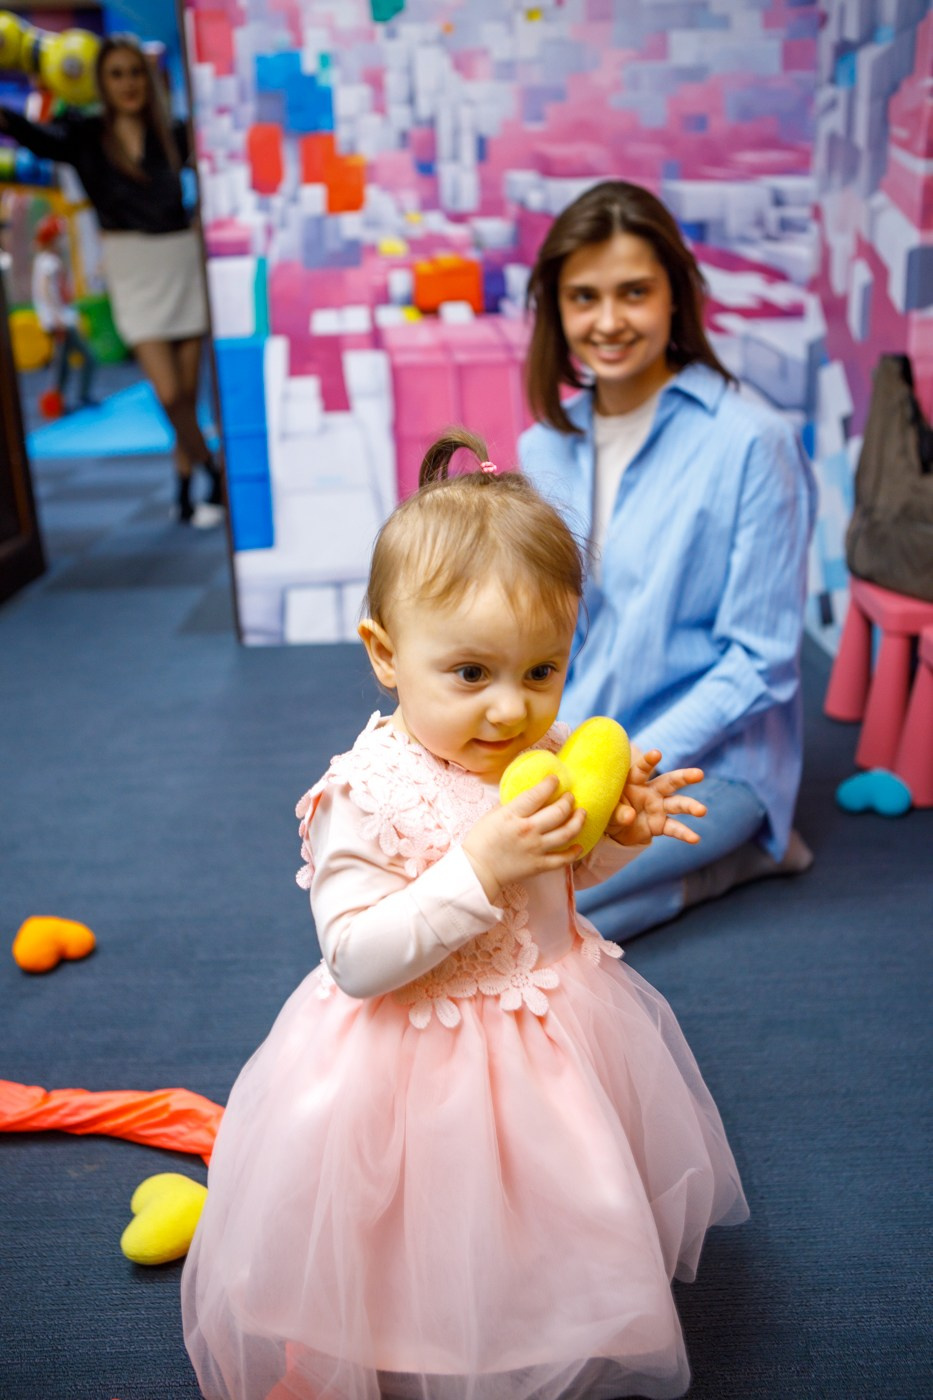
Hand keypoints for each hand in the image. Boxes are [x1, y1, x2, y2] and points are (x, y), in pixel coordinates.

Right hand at [462, 776, 586, 900]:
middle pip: (558, 812)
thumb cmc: (480, 841)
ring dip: (578, 821)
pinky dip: (574, 852)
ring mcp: (535, 849)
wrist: (477, 870)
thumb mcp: (492, 815)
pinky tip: (579, 845)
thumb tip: (527, 795)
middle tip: (570, 797)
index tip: (555, 779)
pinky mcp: (539, 865)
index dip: (550, 784)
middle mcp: (527, 830)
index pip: (537, 794)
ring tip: (582, 813)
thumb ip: (511, 804)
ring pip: (566, 833)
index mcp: (512, 815)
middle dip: (568, 801)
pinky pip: (563, 859)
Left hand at [606, 748, 705, 847]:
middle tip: (699, 774)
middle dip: (684, 777)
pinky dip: (684, 834)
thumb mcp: (608, 812)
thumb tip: (630, 816)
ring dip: (690, 806)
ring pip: (677, 804)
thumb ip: (618, 813)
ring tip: (702, 810)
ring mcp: (659, 808)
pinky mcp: (661, 825)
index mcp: (634, 781)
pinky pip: (674, 828)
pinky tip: (695, 839)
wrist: (616, 830)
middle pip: (669, 782)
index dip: (649, 761)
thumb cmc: (611, 811)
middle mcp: (651, 792)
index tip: (656, 754)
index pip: (642, 769)